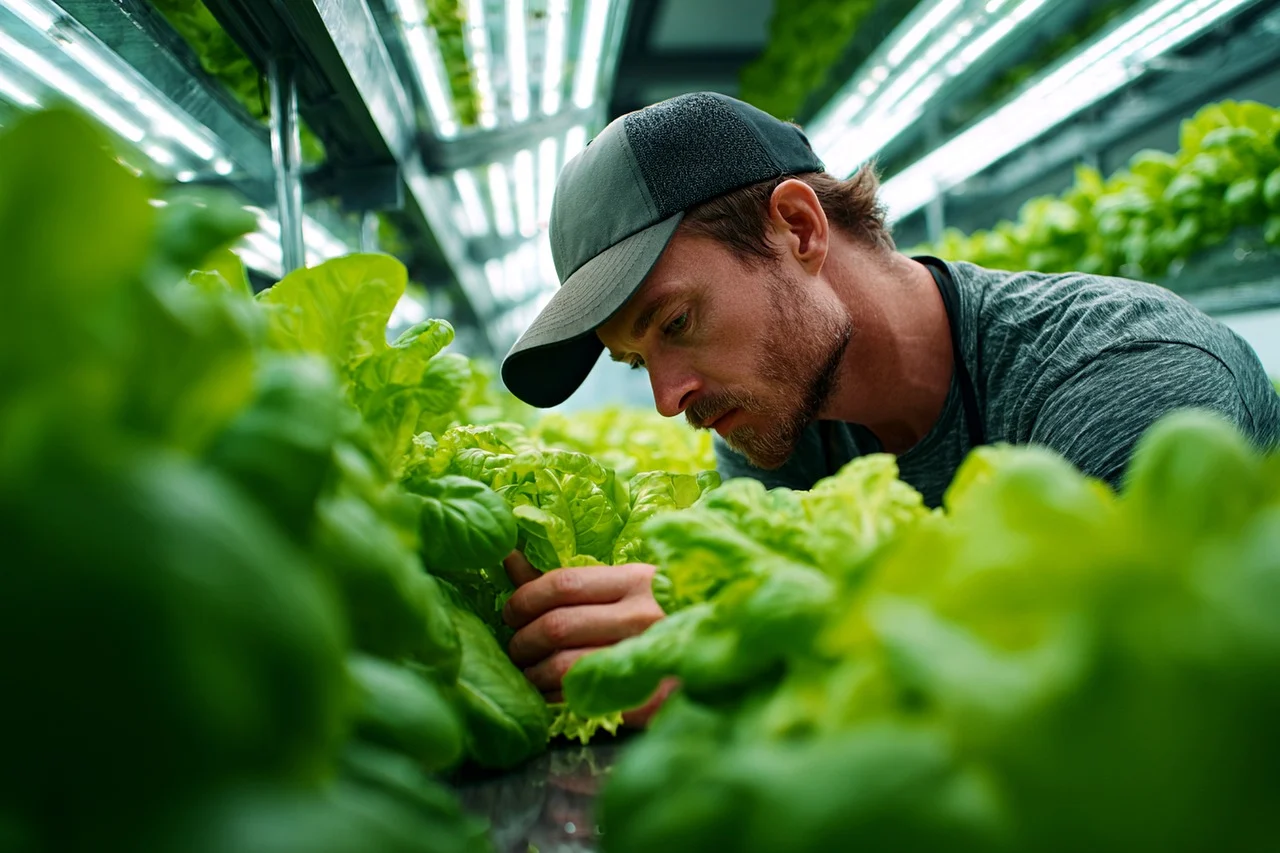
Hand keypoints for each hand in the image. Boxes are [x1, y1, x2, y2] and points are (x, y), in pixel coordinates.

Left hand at [502, 551, 667, 719]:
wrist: (734, 650)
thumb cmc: (675, 616)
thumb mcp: (632, 587)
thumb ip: (573, 578)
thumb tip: (510, 559)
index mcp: (638, 581)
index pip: (562, 583)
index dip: (524, 599)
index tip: (511, 613)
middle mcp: (643, 616)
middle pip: (556, 626)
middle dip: (521, 642)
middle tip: (515, 650)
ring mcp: (647, 658)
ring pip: (563, 668)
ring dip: (533, 676)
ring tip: (529, 676)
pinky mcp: (649, 700)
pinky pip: (584, 701)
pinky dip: (556, 701)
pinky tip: (554, 698)